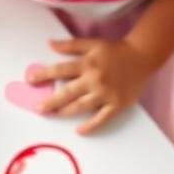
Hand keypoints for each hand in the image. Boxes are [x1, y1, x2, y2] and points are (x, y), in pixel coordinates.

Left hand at [30, 38, 155, 133]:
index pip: (61, 70)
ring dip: (65, 112)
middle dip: (51, 101)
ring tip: (53, 115)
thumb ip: (70, 45)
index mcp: (87, 63)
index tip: (31, 80)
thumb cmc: (116, 50)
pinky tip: (79, 130)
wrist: (143, 56)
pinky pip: (101, 118)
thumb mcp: (93, 43)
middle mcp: (95, 79)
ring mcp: (106, 93)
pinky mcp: (117, 104)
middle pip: (68, 92)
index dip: (44, 75)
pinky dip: (90, 125)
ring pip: (81, 106)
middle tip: (39, 107)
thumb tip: (50, 44)